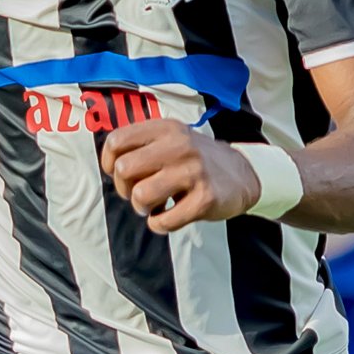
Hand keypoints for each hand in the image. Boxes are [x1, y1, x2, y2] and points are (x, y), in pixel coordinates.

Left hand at [101, 117, 266, 233]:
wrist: (243, 174)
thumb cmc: (195, 160)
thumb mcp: (172, 139)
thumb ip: (141, 145)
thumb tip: (110, 167)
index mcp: (166, 129)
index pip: (116, 142)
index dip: (109, 164)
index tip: (123, 175)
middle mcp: (180, 146)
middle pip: (124, 170)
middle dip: (125, 189)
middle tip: (139, 194)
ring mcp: (194, 172)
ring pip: (141, 196)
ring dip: (142, 208)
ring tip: (155, 206)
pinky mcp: (205, 199)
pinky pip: (164, 220)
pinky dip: (160, 225)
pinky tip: (169, 217)